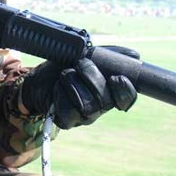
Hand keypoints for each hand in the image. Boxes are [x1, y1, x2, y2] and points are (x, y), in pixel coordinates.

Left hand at [21, 47, 138, 128]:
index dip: (125, 91)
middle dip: (92, 77)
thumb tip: (134, 56)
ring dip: (73, 82)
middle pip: (105, 101)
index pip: (127, 98)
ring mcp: (84, 116)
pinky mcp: (67, 121)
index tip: (116, 78)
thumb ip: (110, 54)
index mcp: (110, 90)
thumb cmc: (66, 65)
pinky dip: (61, 93)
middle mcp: (100, 106)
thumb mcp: (87, 54)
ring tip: (66, 73)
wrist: (40, 76)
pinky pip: (68, 111)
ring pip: (87, 106)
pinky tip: (57, 87)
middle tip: (79, 64)